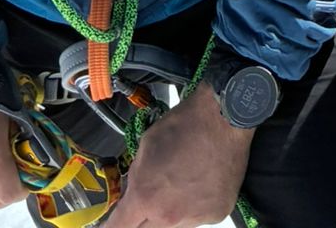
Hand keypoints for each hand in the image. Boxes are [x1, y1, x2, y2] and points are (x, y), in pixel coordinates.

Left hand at [107, 83, 252, 226]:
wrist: (224, 118)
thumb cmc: (183, 125)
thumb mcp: (146, 145)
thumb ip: (136, 176)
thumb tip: (132, 193)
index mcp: (146, 197)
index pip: (119, 227)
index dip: (111, 227)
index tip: (111, 225)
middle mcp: (169, 215)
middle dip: (142, 218)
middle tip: (149, 200)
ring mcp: (195, 218)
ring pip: (173, 225)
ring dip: (170, 212)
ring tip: (179, 184)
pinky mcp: (216, 214)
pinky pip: (197, 218)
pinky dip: (194, 206)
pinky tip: (199, 183)